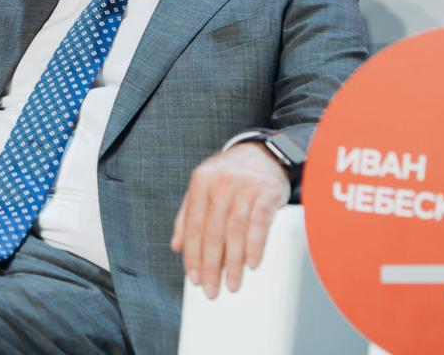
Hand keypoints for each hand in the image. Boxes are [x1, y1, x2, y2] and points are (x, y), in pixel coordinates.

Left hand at [170, 142, 289, 298]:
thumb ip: (187, 215)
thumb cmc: (228, 175)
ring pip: (235, 231)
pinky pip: (260, 223)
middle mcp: (221, 184)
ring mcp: (245, 188)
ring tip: (233, 284)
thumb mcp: (202, 186)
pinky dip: (255, 245)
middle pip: (213, 232)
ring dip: (234, 262)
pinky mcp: (267, 193)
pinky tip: (252, 264)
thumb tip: (176, 246)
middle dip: (212, 265)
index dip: (193, 255)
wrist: (262, 153)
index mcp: (200, 182)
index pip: (193, 225)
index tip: (195, 278)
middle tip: (212, 290)